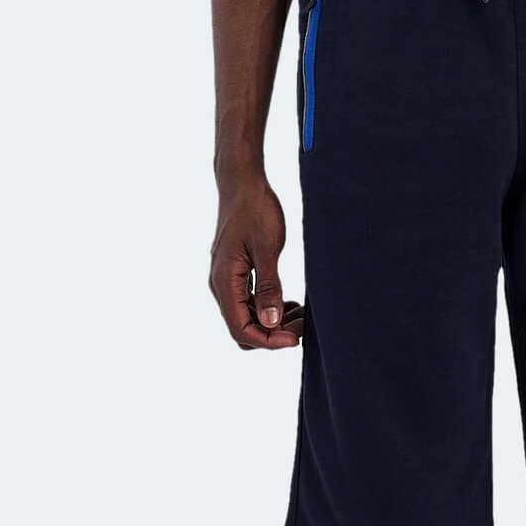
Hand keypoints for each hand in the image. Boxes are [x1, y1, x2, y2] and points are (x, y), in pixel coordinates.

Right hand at [209, 177, 302, 349]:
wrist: (243, 184)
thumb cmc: (255, 210)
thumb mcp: (267, 248)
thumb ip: (269, 286)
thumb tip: (271, 322)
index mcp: (225, 281)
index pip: (241, 329)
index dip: (268, 341)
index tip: (295, 339)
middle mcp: (222, 286)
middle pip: (243, 329)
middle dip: (273, 335)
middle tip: (303, 325)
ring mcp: (228, 282)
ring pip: (249, 319)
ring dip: (275, 323)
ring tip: (303, 315)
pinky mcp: (238, 276)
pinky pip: (251, 305)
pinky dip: (271, 310)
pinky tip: (292, 304)